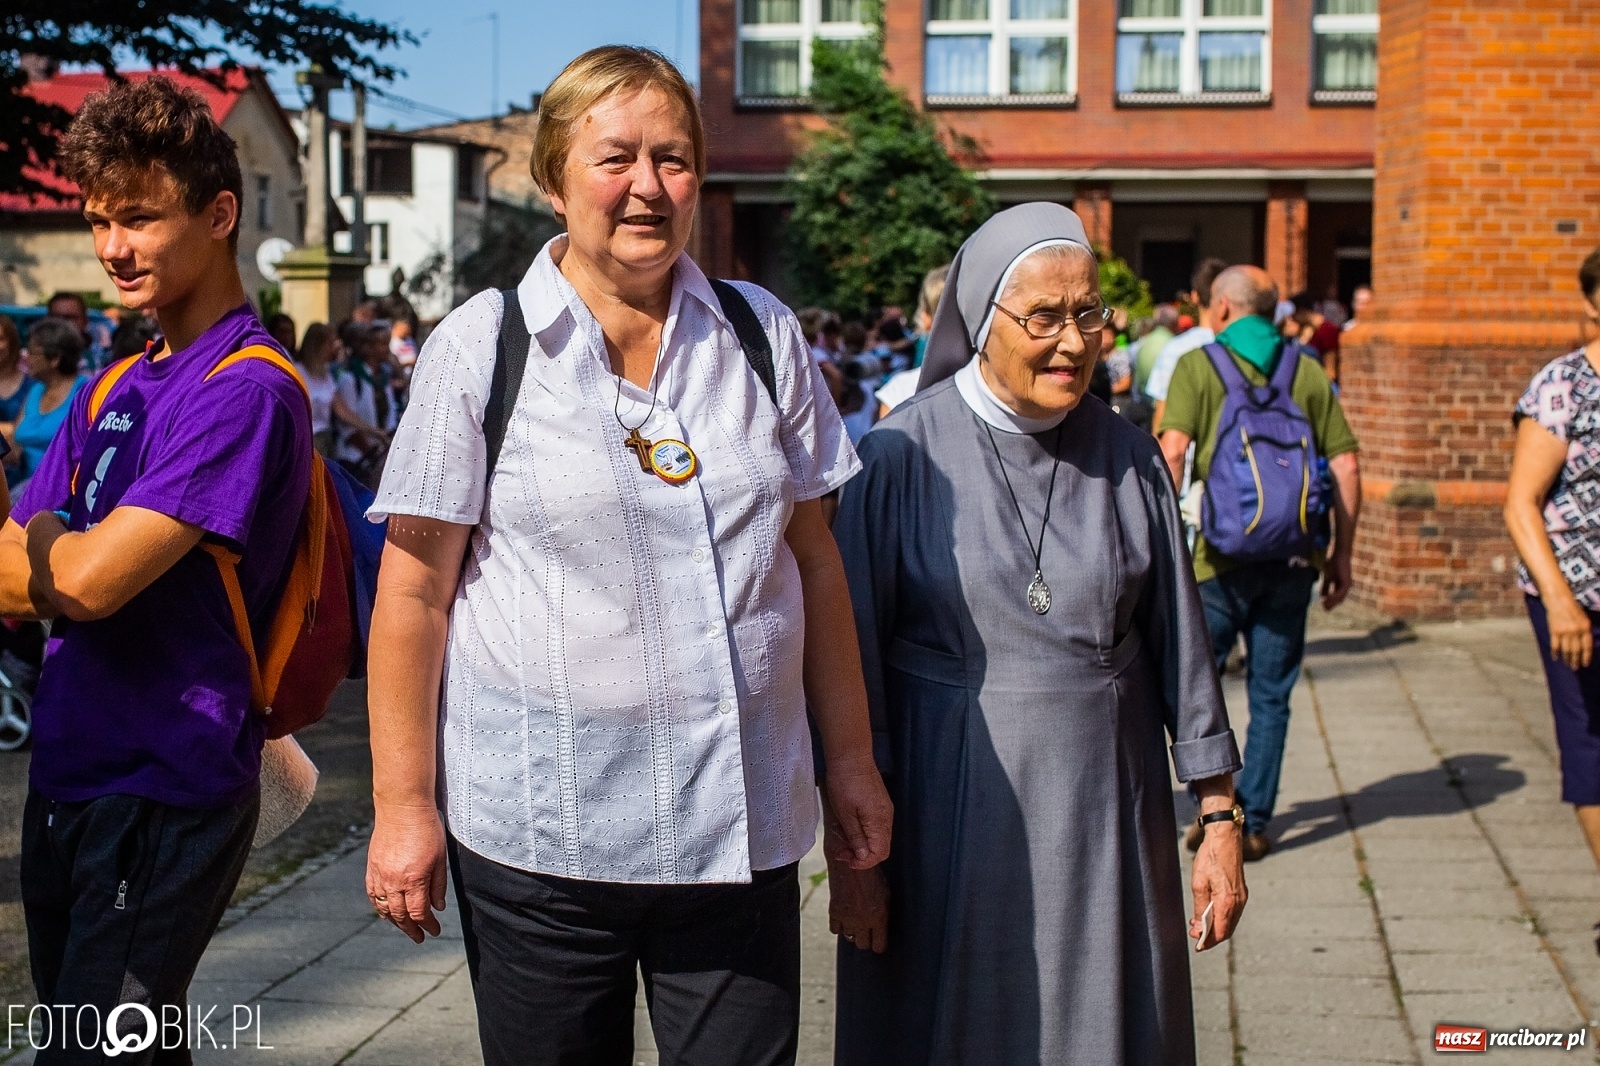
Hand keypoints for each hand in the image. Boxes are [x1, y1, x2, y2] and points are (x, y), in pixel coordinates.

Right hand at [366, 805, 447, 942]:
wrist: (402, 807)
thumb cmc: (426, 828)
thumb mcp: (441, 857)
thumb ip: (438, 885)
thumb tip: (437, 907)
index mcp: (413, 879)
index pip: (419, 913)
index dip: (427, 925)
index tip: (434, 931)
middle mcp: (393, 881)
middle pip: (400, 915)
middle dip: (411, 929)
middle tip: (419, 937)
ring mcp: (379, 875)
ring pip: (384, 908)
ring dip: (394, 922)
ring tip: (405, 928)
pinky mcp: (372, 868)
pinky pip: (373, 895)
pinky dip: (380, 907)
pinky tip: (386, 911)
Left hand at [821, 753, 892, 869]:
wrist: (850, 754)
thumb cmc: (844, 782)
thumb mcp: (845, 814)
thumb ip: (856, 837)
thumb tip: (863, 857)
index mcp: (880, 822)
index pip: (880, 853)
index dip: (863, 862)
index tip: (846, 859)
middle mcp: (887, 817)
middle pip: (880, 847)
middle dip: (860, 854)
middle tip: (840, 851)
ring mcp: (884, 809)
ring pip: (876, 836)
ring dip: (859, 842)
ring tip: (840, 836)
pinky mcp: (878, 802)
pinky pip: (874, 825)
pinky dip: (861, 830)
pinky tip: (847, 824)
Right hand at [828, 862, 888, 952]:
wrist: (851, 862)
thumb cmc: (871, 876)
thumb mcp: (885, 895)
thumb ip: (883, 914)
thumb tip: (882, 928)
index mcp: (879, 917)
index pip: (879, 946)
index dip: (879, 944)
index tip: (878, 941)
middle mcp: (863, 921)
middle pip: (863, 945)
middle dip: (866, 939)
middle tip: (867, 931)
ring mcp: (847, 917)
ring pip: (849, 938)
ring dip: (852, 931)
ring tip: (855, 920)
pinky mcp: (834, 912)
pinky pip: (835, 930)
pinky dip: (839, 925)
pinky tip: (844, 916)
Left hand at [1190, 824, 1246, 950]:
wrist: (1225, 839)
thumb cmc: (1210, 858)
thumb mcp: (1198, 884)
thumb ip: (1200, 908)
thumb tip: (1199, 928)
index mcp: (1227, 902)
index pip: (1220, 932)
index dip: (1208, 942)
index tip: (1197, 946)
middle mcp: (1238, 902)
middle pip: (1227, 930)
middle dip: (1211, 936)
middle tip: (1195, 936)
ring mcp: (1242, 897)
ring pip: (1230, 921)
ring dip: (1216, 927)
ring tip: (1198, 925)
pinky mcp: (1241, 892)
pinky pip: (1232, 912)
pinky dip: (1222, 917)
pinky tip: (1209, 914)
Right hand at [1321, 552, 1352, 610]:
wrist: (1340, 555)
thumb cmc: (1333, 563)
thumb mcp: (1327, 577)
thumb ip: (1325, 587)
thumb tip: (1321, 597)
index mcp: (1342, 585)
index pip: (1337, 597)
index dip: (1331, 602)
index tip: (1324, 607)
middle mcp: (1346, 587)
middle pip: (1339, 599)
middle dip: (1332, 604)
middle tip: (1324, 609)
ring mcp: (1347, 585)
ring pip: (1340, 598)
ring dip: (1332, 602)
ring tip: (1324, 605)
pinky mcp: (1346, 583)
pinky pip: (1340, 593)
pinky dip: (1333, 597)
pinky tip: (1326, 599)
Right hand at [1546, 592, 1593, 669]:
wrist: (1559, 601)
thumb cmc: (1573, 608)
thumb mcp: (1584, 619)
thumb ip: (1585, 631)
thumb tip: (1585, 646)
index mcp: (1585, 628)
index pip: (1587, 646)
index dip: (1586, 657)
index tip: (1585, 664)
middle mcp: (1576, 631)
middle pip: (1576, 650)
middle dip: (1575, 660)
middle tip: (1575, 668)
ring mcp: (1564, 631)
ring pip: (1566, 649)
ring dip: (1566, 658)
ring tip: (1567, 664)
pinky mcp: (1554, 631)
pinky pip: (1555, 645)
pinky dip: (1555, 652)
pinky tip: (1555, 657)